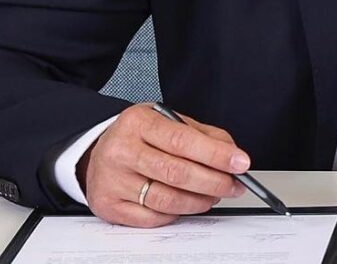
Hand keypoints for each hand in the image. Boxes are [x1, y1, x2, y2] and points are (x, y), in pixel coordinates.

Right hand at [77, 102, 250, 226]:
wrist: (96, 151)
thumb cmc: (137, 135)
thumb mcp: (165, 120)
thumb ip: (199, 133)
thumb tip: (230, 151)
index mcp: (139, 122)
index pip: (184, 140)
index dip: (216, 154)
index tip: (240, 162)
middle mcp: (123, 150)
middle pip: (177, 172)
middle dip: (214, 181)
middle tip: (234, 184)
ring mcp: (114, 181)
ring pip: (166, 199)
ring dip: (199, 200)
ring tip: (214, 195)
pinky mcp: (110, 206)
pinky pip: (152, 217)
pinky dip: (176, 213)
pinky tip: (188, 204)